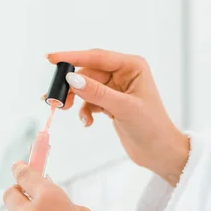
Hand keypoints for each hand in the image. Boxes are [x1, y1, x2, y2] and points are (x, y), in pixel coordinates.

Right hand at [47, 49, 188, 185]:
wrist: (159, 153)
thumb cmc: (151, 127)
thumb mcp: (123, 108)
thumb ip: (96, 92)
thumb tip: (71, 79)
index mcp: (132, 66)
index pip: (96, 57)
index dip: (72, 57)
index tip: (51, 59)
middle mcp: (124, 73)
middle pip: (88, 72)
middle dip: (71, 86)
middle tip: (55, 99)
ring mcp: (116, 88)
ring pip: (86, 87)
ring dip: (76, 100)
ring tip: (67, 111)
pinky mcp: (111, 103)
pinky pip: (90, 101)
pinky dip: (85, 111)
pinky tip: (88, 122)